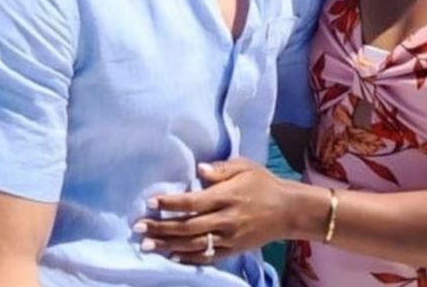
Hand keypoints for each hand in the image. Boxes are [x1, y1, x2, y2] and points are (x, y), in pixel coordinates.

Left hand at [137, 159, 298, 264]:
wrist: (288, 210)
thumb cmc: (263, 183)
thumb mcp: (245, 166)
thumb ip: (221, 169)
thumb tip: (199, 169)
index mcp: (226, 196)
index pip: (193, 202)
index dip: (170, 203)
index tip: (151, 202)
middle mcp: (225, 219)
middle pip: (187, 226)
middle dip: (161, 227)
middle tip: (138, 227)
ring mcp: (228, 238)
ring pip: (193, 245)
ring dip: (167, 245)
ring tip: (146, 245)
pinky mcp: (232, 250)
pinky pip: (206, 258)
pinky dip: (188, 259)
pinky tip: (171, 256)